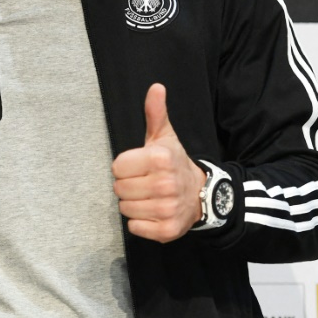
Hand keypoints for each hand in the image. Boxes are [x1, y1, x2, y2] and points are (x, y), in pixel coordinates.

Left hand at [112, 84, 204, 241]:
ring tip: (148, 196)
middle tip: (143, 182)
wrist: (200, 194)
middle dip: (128, 186)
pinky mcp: (167, 230)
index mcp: (160, 159)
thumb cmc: (173, 162)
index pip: (117, 167)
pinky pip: (135, 228)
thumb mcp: (164, 136)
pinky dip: (139, 223)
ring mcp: (168, 209)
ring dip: (133, 204)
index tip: (139, 167)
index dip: (125, 167)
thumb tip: (156, 87)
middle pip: (119, 189)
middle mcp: (165, 184)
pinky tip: (152, 211)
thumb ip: (155, 112)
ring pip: (125, 209)